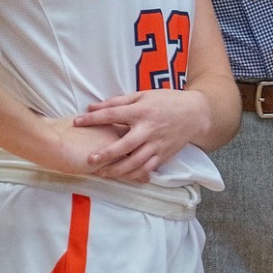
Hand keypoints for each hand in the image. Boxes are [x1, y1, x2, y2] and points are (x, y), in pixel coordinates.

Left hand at [72, 90, 210, 182]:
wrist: (195, 114)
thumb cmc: (166, 101)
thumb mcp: (143, 95)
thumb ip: (117, 102)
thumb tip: (92, 107)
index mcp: (142, 111)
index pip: (113, 114)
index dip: (93, 119)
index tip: (77, 122)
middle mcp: (149, 129)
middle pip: (124, 144)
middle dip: (106, 153)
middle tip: (90, 159)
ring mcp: (157, 144)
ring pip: (135, 162)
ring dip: (118, 169)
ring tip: (102, 172)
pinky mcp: (163, 155)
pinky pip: (147, 169)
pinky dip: (133, 175)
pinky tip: (121, 177)